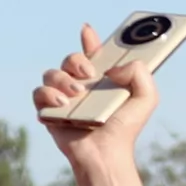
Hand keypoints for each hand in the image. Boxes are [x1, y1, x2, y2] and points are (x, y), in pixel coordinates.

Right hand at [33, 24, 158, 167]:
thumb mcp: (146, 98)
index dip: (89, 40)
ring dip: (62, 80)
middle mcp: (81, 84)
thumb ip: (140, 72)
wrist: (106, 154)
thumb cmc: (125, 128)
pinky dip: (48, 95)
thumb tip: (114, 66)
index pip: (93, 52)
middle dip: (76, 60)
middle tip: (89, 74)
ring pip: (51, 73)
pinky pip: (39, 93)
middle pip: (70, 59)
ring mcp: (63, 97)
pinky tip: (62, 104)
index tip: (87, 31)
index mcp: (102, 78)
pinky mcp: (49, 111)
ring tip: (77, 95)